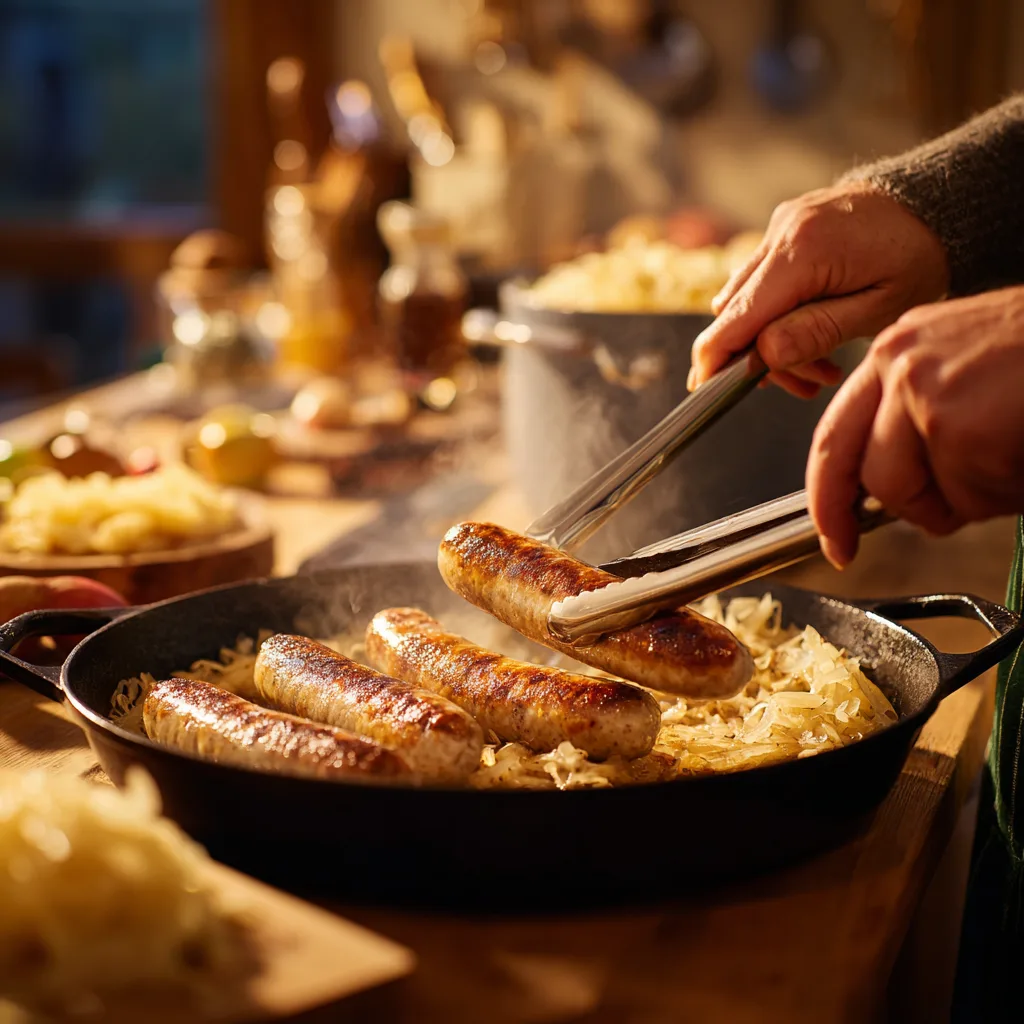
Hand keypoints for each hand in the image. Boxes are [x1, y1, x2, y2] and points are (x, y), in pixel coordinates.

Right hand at [688, 183, 949, 396]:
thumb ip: (818, 331)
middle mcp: (780, 233)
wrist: (937, 203)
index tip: (701, 390)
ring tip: (821, 363)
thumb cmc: (919, 257)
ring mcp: (778, 227)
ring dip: (768, 339)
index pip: (739, 316)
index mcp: (802, 252)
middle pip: (735, 312)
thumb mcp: (880, 307)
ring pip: (744, 299)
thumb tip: (763, 354)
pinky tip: (811, 328)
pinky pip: (760, 280)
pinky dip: (775, 313)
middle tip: (808, 384)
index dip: (714, 357)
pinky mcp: (783, 229)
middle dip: (756, 357)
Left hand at [807, 286, 1023, 566]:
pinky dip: (1005, 493)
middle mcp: (896, 365)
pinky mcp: (957, 427)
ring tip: (1013, 457)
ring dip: (971, 499)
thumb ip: (913, 420)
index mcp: (893, 353)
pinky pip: (968, 498)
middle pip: (872, 478)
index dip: (829, 499)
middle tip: (955, 509)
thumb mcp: (962, 367)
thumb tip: (884, 491)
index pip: (832, 438)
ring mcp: (922, 394)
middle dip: (915, 509)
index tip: (834, 539)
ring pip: (914, 496)